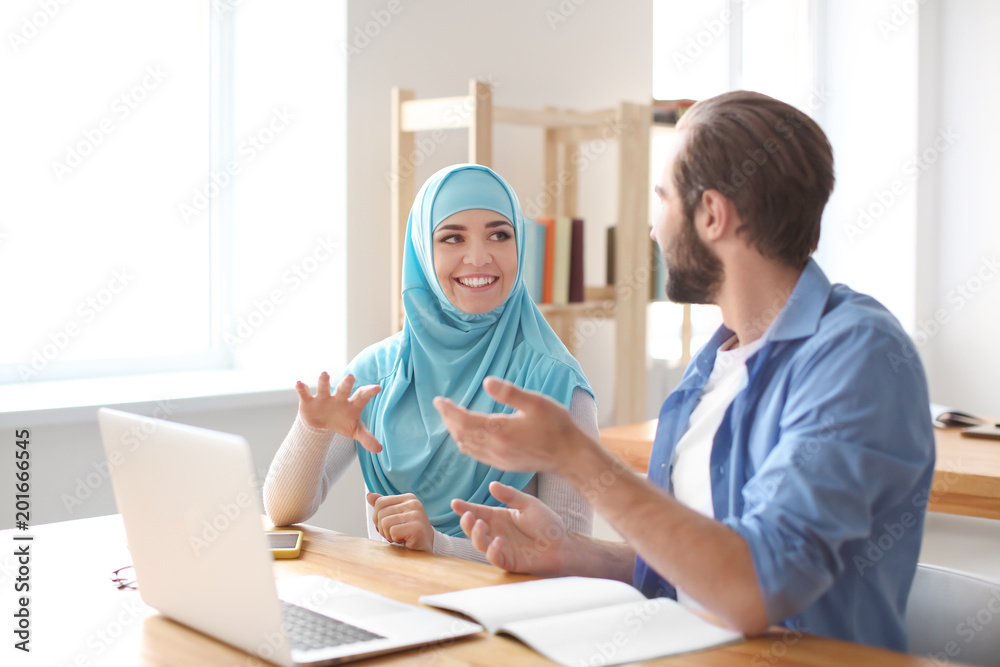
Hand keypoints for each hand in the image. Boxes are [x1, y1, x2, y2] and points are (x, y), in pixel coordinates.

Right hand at [295, 372, 381, 452]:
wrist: (321, 424)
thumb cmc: (342, 422)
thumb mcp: (355, 430)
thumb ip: (366, 437)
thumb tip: (379, 449)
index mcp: (352, 404)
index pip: (362, 396)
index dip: (369, 391)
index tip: (378, 388)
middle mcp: (338, 398)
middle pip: (343, 390)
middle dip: (346, 384)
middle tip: (351, 377)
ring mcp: (324, 398)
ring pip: (324, 388)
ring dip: (324, 382)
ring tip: (324, 374)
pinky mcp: (309, 401)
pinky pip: (305, 394)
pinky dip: (301, 389)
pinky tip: (298, 383)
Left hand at [367, 492, 434, 551]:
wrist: (425, 547)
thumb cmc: (408, 532)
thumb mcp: (395, 516)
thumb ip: (384, 506)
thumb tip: (369, 495)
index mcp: (409, 498)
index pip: (380, 502)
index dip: (377, 517)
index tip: (387, 525)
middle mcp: (414, 503)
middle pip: (381, 513)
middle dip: (383, 528)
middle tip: (394, 533)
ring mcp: (417, 515)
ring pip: (385, 523)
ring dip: (388, 535)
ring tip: (400, 537)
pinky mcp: (417, 528)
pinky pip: (393, 532)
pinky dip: (395, 539)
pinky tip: (405, 540)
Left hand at [432, 376, 575, 472]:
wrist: (570, 455)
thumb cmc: (556, 425)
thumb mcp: (536, 402)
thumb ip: (509, 392)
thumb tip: (486, 382)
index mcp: (500, 431)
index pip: (464, 420)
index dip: (448, 410)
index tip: (438, 400)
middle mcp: (495, 448)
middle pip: (461, 434)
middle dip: (448, 420)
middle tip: (442, 406)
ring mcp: (499, 459)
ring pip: (466, 446)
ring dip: (455, 432)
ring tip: (450, 418)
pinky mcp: (503, 464)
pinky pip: (476, 455)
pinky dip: (466, 443)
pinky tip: (467, 435)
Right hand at [451, 481, 568, 575]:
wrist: (563, 545)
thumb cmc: (548, 525)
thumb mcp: (529, 504)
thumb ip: (511, 496)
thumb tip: (492, 485)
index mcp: (499, 517)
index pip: (478, 511)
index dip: (464, 508)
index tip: (454, 503)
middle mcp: (497, 532)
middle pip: (472, 529)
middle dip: (466, 523)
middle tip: (468, 515)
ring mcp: (501, 547)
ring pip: (479, 543)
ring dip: (476, 535)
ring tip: (481, 525)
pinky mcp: (509, 561)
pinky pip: (494, 558)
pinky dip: (493, 551)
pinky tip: (499, 542)